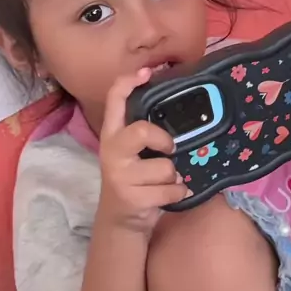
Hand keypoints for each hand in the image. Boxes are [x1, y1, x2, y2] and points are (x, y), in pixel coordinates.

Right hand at [98, 68, 191, 236]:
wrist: (120, 219)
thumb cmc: (132, 178)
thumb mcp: (130, 152)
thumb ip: (143, 132)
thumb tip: (178, 107)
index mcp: (112, 134)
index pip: (114, 100)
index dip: (129, 82)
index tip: (147, 72)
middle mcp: (112, 151)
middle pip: (142, 131)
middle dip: (163, 140)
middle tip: (169, 149)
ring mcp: (120, 176)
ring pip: (166, 168)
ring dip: (174, 177)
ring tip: (163, 182)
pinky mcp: (133, 198)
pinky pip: (172, 190)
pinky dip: (178, 194)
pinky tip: (167, 196)